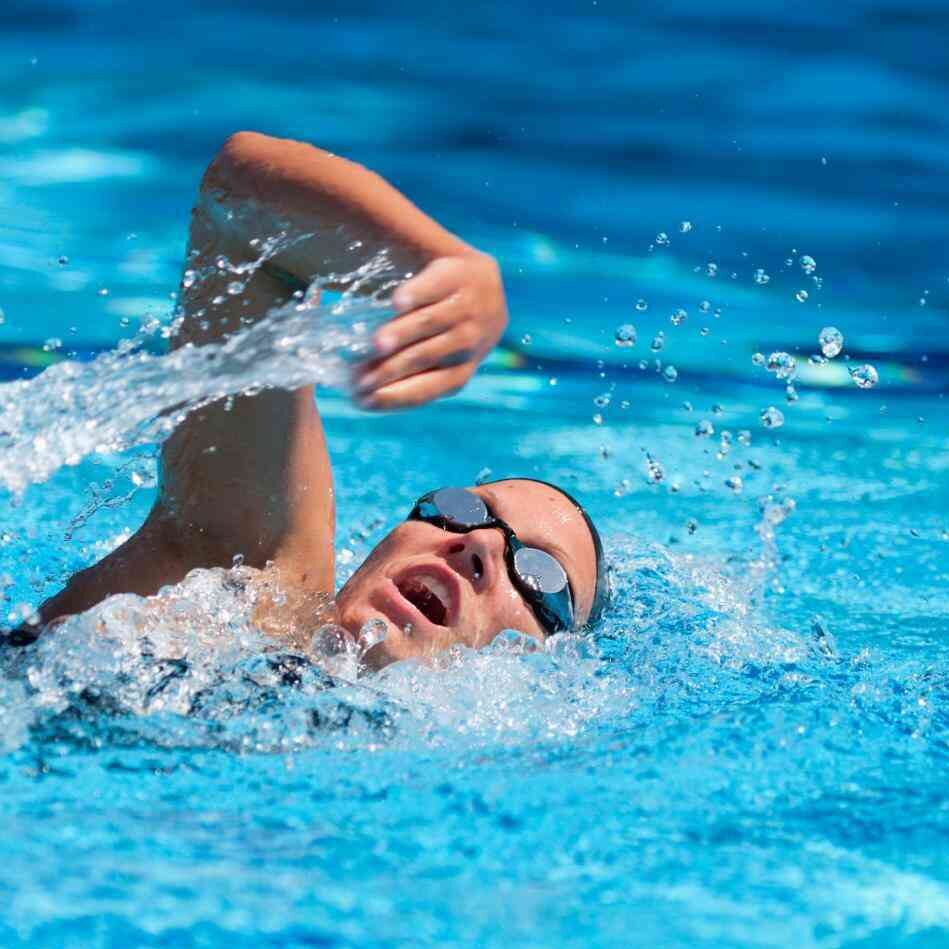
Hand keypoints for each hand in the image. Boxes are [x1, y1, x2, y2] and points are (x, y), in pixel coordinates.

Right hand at [352, 252, 507, 409]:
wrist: (481, 283)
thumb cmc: (446, 330)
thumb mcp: (437, 357)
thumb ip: (404, 372)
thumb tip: (353, 394)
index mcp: (459, 371)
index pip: (426, 389)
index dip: (393, 396)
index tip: (362, 399)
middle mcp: (467, 342)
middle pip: (422, 356)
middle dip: (389, 368)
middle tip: (358, 376)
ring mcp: (464, 308)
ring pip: (429, 323)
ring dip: (402, 333)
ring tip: (376, 344)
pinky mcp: (455, 274)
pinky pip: (434, 287)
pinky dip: (417, 295)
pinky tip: (399, 302)